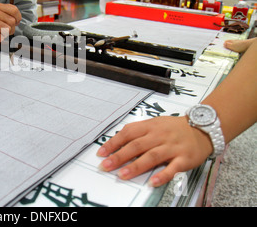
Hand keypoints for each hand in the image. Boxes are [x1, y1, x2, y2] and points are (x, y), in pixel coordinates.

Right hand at [0, 2, 20, 50]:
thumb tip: (18, 20)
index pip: (14, 10)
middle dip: (10, 30)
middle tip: (0, 31)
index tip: (15, 23)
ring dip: (3, 35)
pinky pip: (0, 37)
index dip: (18, 19)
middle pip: (12, 22)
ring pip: (8, 30)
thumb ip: (7, 16)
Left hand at [97, 116, 212, 186]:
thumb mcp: (155, 124)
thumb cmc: (174, 128)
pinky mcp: (184, 158)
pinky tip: (152, 182)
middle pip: (137, 146)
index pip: (128, 133)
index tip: (101, 153)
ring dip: (135, 166)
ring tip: (122, 175)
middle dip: (119, 156)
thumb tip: (117, 142)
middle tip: (106, 165)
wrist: (203, 128)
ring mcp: (172, 147)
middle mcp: (160, 136)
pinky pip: (172, 168)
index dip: (113, 143)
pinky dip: (162, 175)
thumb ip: (138, 132)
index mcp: (150, 126)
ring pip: (151, 156)